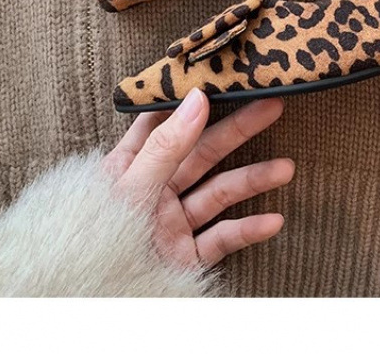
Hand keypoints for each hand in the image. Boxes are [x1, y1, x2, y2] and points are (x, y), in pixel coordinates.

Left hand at [102, 90, 293, 268]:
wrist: (93, 299)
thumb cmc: (98, 239)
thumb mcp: (132, 185)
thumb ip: (167, 144)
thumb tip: (198, 99)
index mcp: (132, 166)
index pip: (164, 123)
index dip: (191, 102)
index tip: (222, 80)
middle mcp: (156, 190)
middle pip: (204, 152)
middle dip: (240, 130)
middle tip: (272, 108)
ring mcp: (172, 223)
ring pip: (220, 193)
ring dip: (254, 180)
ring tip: (286, 168)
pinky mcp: (186, 256)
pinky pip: (222, 238)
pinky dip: (248, 230)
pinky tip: (273, 221)